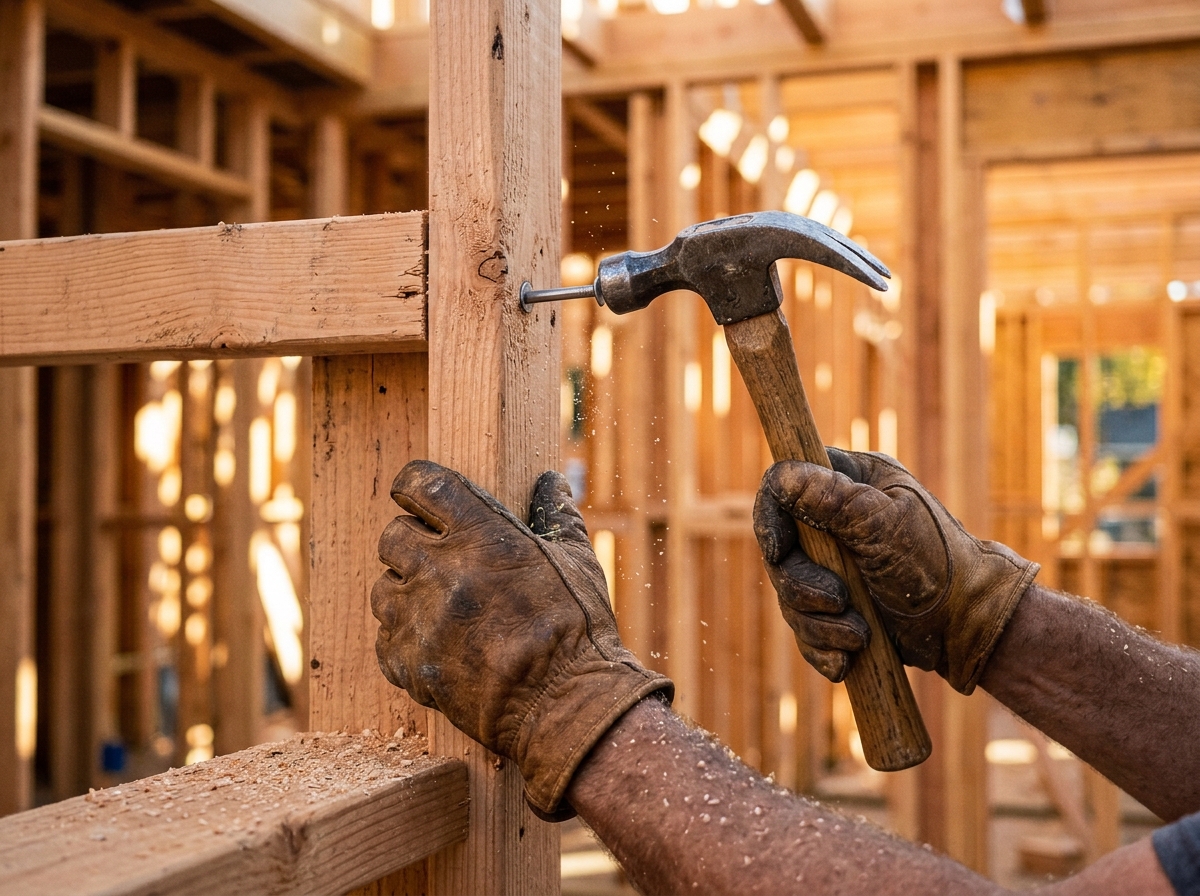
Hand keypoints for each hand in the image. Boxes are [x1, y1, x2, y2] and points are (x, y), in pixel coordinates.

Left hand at [371, 460, 671, 818]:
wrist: (566, 705)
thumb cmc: (577, 631)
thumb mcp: (576, 561)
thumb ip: (556, 516)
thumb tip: (551, 482)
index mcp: (482, 535)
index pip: (423, 484)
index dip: (412, 485)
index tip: (414, 495)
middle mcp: (442, 569)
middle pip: (391, 537)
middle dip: (409, 544)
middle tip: (435, 560)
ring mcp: (420, 618)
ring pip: (382, 589)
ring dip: (403, 593)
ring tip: (438, 608)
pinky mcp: (410, 663)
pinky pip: (385, 639)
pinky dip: (404, 639)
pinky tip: (436, 644)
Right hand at [753, 448, 1038, 693]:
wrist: (969, 627)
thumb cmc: (937, 564)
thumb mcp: (882, 523)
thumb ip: (829, 497)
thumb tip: (780, 476)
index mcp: (848, 483)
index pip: (782, 488)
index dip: (771, 519)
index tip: (779, 550)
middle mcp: (835, 522)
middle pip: (780, 552)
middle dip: (802, 586)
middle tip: (839, 601)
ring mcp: (834, 567)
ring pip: (790, 595)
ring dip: (818, 624)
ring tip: (859, 635)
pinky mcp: (836, 608)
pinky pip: (805, 629)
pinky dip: (822, 647)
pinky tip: (847, 658)